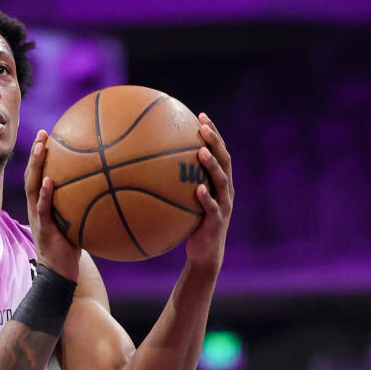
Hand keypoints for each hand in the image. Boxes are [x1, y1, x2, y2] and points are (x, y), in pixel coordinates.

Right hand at [25, 129, 81, 280]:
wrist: (60, 276)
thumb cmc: (71, 251)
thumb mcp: (78, 225)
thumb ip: (84, 208)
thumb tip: (109, 192)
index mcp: (43, 206)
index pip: (40, 176)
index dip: (41, 157)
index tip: (48, 136)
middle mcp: (37, 209)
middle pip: (33, 176)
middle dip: (37, 153)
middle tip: (43, 133)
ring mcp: (38, 219)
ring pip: (33, 187)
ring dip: (37, 166)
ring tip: (42, 147)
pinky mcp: (44, 230)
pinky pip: (42, 210)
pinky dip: (45, 195)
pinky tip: (50, 181)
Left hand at [185, 113, 232, 270]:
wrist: (204, 253)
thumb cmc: (190, 223)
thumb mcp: (182, 201)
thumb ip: (174, 183)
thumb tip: (145, 166)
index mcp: (220, 182)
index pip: (220, 152)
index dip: (214, 133)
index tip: (201, 116)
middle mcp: (226, 190)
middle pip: (225, 160)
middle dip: (215, 141)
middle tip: (203, 127)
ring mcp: (224, 205)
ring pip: (222, 181)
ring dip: (212, 165)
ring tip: (201, 152)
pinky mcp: (218, 222)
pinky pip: (212, 208)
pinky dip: (206, 198)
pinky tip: (197, 189)